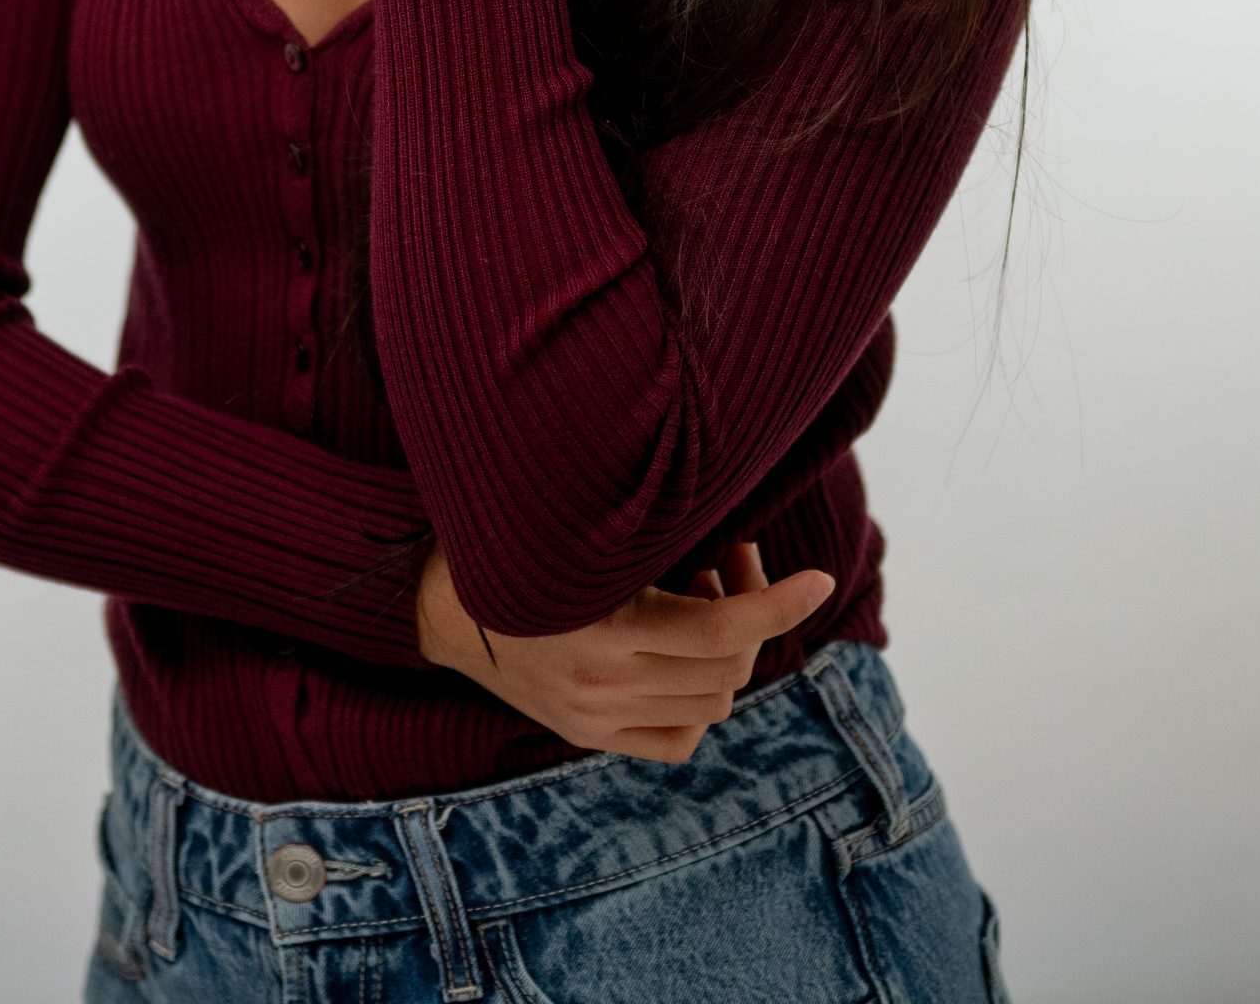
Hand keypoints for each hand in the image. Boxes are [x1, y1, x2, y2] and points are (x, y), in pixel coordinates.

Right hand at [415, 542, 834, 765]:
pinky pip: (680, 735)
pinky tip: (680, 650)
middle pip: (727, 666)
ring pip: (712, 701)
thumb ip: (651, 542)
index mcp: (604, 629)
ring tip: (698, 595)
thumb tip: (729, 524)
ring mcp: (598, 718)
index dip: (777, 604)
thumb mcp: (582, 536)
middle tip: (729, 557)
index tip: (820, 581)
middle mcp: (604, 684)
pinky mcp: (589, 735)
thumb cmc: (515, 544)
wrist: (439, 603)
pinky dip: (700, 696)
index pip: (721, 629)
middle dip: (749, 610)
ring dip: (726, 650)